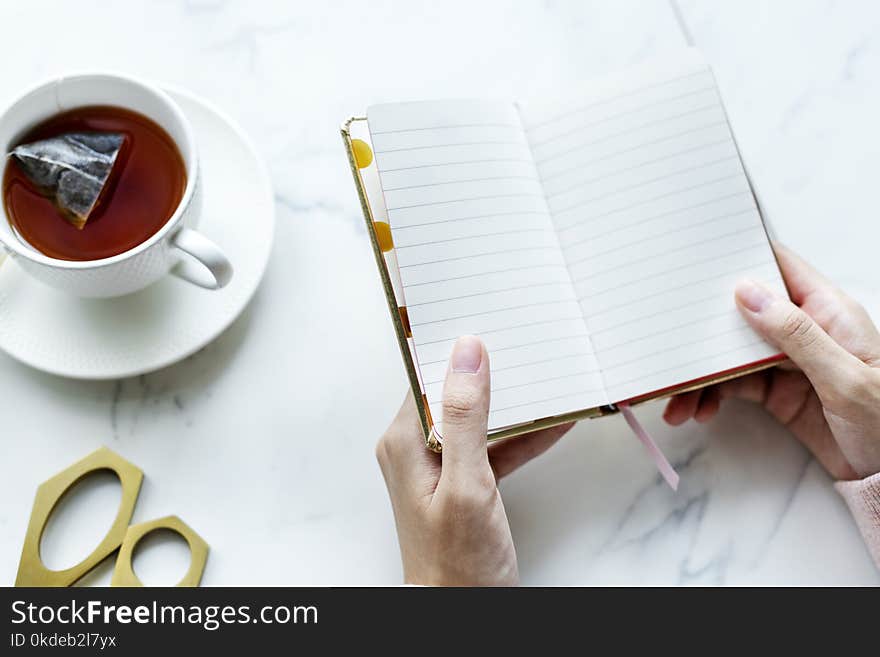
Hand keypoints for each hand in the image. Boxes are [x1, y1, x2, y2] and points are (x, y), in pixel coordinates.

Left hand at [376, 335, 572, 584]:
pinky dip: (524, 437)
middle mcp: (418, 449)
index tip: (486, 315)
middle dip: (492, 371)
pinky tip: (558, 420)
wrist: (461, 616)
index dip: (455, 347)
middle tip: (528, 337)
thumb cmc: (457, 562)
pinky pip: (495, 448)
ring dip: (516, 404)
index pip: (427, 376)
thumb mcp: (467, 483)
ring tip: (552, 372)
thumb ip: (467, 417)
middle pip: (456, 394)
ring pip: (481, 420)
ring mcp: (443, 467)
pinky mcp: (467, 484)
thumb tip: (468, 351)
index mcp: (406, 442)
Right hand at [663, 244, 879, 478]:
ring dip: (701, 373)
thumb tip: (747, 291)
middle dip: (704, 327)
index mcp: (827, 311)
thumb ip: (795, 334)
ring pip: (731, 354)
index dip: (743, 257)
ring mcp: (788, 362)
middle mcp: (804, 330)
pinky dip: (710, 396)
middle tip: (669, 340)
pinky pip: (733, 385)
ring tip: (677, 401)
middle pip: (744, 313)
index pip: (781, 267)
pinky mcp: (777, 392)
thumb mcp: (844, 378)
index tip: (700, 260)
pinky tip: (697, 410)